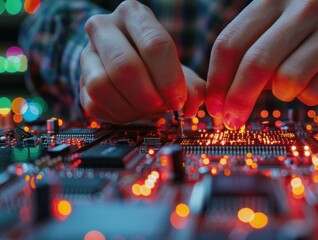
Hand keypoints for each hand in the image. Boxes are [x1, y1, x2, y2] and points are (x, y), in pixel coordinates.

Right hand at [79, 0, 203, 122]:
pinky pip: (94, 103)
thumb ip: (191, 87)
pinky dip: (118, 115)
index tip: (178, 100)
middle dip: (148, 96)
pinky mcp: (80, 80)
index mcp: (133, 14)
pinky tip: (133, 110)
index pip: (155, 44)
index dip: (169, 79)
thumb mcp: (181, 70)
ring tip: (148, 109)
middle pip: (124, 66)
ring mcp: (87, 54)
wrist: (130, 66)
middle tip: (162, 107)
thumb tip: (189, 106)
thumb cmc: (158, 65)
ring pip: (101, 85)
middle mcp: (104, 28)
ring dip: (130, 107)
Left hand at [206, 0, 317, 129]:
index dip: (217, 82)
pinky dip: (305, 97)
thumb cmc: (293, 42)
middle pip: (257, 62)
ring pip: (288, 80)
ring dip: (280, 94)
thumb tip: (216, 105)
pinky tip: (311, 81)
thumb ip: (237, 62)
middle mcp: (304, 6)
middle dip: (239, 99)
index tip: (214, 108)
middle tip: (231, 120)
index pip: (230, 43)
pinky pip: (314, 93)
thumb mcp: (262, 39)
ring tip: (285, 84)